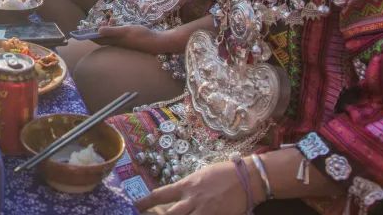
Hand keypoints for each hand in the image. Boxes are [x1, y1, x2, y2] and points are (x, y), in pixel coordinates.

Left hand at [95, 24, 171, 53]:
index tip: (82, 31)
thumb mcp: (125, 31)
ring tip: (110, 20)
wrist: (157, 42)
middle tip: (100, 21)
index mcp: (115, 42)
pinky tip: (119, 24)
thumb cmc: (141, 35)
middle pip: (103, 38)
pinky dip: (115, 29)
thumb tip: (97, 30)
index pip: (98, 40)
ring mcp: (124, 42)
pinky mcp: (129, 40)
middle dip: (99, 30)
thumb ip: (112, 31)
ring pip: (111, 36)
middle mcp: (117, 43)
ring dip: (108, 28)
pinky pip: (117, 35)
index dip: (90, 36)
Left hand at [136, 160, 259, 214]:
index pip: (161, 195)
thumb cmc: (223, 173)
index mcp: (186, 186)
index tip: (136, 207)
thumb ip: (187, 187)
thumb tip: (176, 194)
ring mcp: (205, 211)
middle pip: (170, 214)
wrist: (246, 178)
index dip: (146, 202)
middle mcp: (192, 200)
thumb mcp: (200, 175)